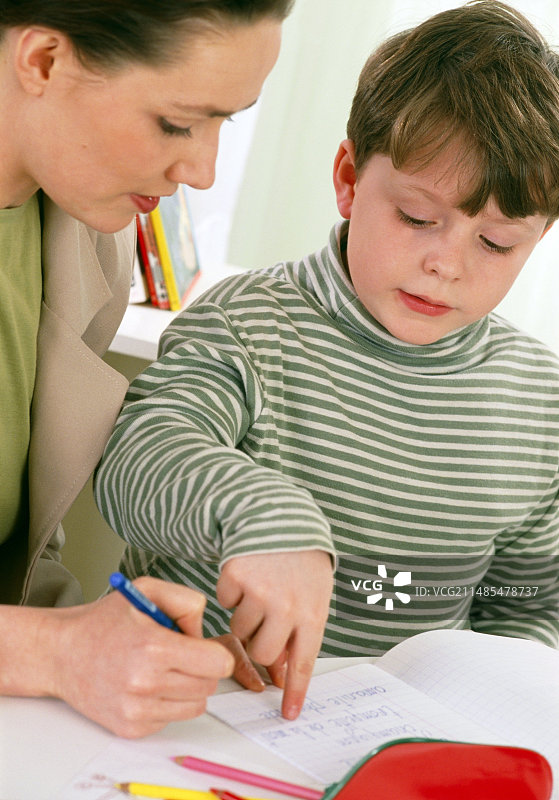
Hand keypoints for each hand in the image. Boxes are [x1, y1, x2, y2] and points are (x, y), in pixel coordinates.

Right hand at [45, 577, 233, 736]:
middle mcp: (145, 683)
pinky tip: (145, 686)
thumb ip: (187, 602)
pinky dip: (166, 703)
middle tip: (180, 655)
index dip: (215, 653)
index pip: (218, 664)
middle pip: (209, 686)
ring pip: (195, 706)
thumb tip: (205, 636)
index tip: (202, 648)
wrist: (61, 653)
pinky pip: (171, 718)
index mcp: (154, 647)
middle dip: (201, 669)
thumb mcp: (146, 590)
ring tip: (162, 669)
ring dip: (186, 688)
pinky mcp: (130, 728)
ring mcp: (137, 710)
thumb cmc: (105, 621)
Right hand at [216, 550, 332, 719]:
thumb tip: (279, 671)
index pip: (303, 662)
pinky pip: (224, 602)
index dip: (295, 690)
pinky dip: (232, 592)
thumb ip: (299, 632)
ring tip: (260, 589)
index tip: (288, 714)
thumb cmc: (300, 562)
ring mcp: (259, 591)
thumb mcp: (312, 595)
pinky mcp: (235, 576)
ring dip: (246, 614)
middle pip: (263, 652)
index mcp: (312, 612)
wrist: (280, 517)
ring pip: (240, 629)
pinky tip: (247, 574)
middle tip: (264, 619)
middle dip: (259, 642)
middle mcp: (287, 605)